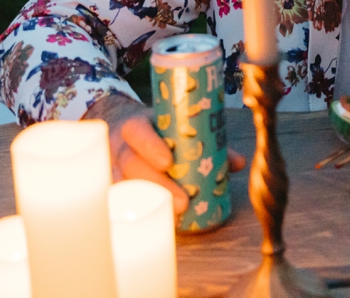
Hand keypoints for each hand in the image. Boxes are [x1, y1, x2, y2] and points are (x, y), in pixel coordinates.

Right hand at [84, 93, 246, 214]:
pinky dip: (133, 213)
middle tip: (183, 202)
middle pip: (130, 164)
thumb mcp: (176, 128)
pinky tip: (153, 223)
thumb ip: (208, 142)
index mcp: (136, 125)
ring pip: (122, 186)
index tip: (168, 162)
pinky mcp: (111, 187)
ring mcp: (111, 168)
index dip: (150, 146)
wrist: (119, 128)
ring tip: (175, 217)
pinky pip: (117, 202)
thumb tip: (238, 163)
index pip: (137, 132)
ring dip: (147, 203)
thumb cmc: (156, 131)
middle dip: (157, 184)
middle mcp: (120, 147)